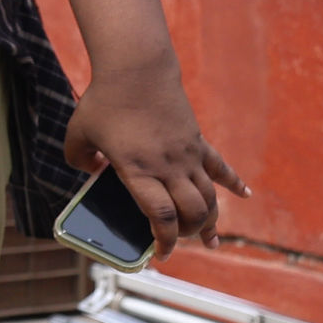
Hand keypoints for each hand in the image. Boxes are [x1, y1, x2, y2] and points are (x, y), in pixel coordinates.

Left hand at [63, 55, 245, 251]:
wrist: (137, 69)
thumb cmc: (103, 102)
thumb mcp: (77, 132)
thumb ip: (77, 158)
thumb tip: (91, 173)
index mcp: (137, 169)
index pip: (161, 214)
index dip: (164, 239)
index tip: (160, 253)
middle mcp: (167, 166)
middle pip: (191, 212)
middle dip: (188, 233)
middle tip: (178, 241)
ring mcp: (187, 154)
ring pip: (209, 196)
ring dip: (211, 220)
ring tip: (210, 239)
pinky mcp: (197, 141)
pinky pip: (220, 167)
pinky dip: (234, 183)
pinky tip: (244, 195)